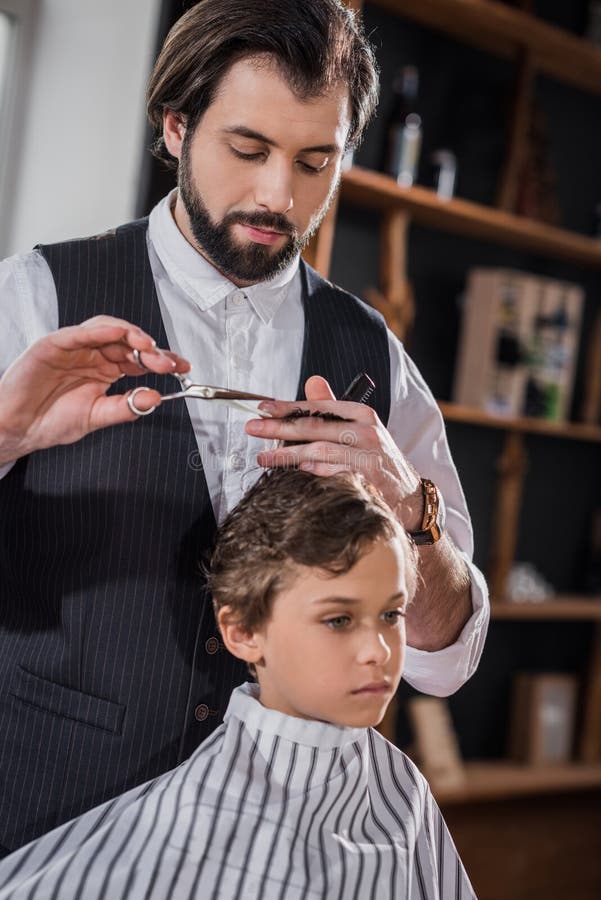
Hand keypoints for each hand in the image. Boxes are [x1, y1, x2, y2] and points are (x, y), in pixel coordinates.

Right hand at [0, 315, 189, 463]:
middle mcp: (92, 354)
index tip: (182, 366)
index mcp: (104, 370)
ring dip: (132, 335)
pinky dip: (101, 330)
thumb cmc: (51, 421)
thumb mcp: (97, 417)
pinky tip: (120, 334)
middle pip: (129, 341)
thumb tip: (156, 397)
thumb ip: (126, 407)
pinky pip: (81, 331)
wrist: (18, 428)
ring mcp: (74, 346)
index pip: (139, 358)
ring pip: (108, 329)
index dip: (162, 359)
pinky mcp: (55, 344)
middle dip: (152, 350)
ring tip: (149, 347)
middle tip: (168, 362)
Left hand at [246, 375, 422, 528]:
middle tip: (253, 427)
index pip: (318, 407)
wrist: (410, 495)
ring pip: (319, 451)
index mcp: (361, 414)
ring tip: (263, 457)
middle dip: (279, 427)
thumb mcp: (360, 427)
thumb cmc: (377, 458)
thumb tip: (311, 381)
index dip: (288, 407)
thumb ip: (333, 406)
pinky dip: (311, 472)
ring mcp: (367, 457)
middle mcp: (366, 432)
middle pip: (314, 427)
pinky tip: (294, 472)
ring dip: (287, 455)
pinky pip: (332, 474)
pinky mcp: (366, 481)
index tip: (263, 408)